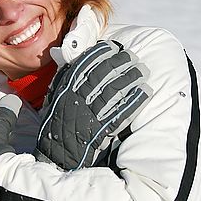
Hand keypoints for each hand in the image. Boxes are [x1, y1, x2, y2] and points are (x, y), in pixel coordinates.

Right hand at [35, 40, 152, 170]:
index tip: (114, 47)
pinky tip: (145, 92)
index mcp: (67, 89)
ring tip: (143, 71)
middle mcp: (78, 98)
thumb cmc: (57, 123)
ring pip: (114, 92)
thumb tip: (76, 59)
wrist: (56, 153)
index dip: (101, 54)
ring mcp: (90, 115)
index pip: (85, 66)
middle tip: (133, 56)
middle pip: (103, 76)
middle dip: (120, 63)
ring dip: (130, 79)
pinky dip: (134, 102)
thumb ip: (65, 79)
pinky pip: (121, 113)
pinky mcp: (102, 130)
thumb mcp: (56, 96)